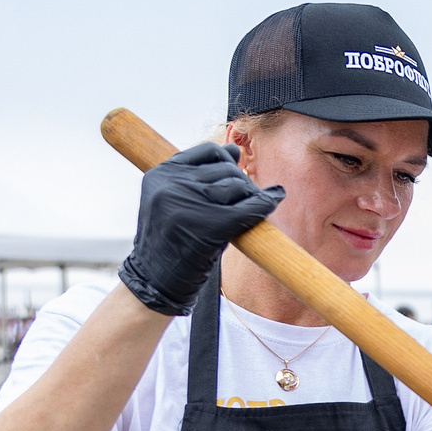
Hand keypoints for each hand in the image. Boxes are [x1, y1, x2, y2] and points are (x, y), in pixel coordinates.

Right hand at [117, 142, 284, 315]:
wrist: (156, 281)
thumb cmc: (171, 240)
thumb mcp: (175, 200)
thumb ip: (200, 175)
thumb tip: (235, 149)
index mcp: (161, 174)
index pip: (208, 151)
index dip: (227, 161)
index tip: (233, 174)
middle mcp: (172, 184)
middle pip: (226, 168)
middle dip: (240, 183)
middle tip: (242, 202)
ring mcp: (188, 204)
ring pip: (237, 184)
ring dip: (250, 195)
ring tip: (246, 210)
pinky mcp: (208, 225)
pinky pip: (248, 207)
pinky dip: (265, 203)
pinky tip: (274, 200)